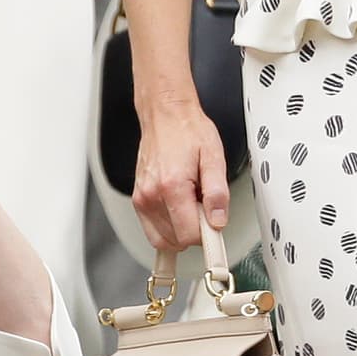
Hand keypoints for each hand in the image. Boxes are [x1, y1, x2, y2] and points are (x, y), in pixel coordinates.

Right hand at [133, 95, 229, 252]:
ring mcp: (142, 199)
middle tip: (203, 205)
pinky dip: (169, 227)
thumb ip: (217, 193)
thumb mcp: (213, 157)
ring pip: (164, 239)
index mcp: (171, 186)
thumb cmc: (187, 131)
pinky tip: (179, 207)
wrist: (165, 115)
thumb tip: (218, 221)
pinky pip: (154, 231)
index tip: (215, 226)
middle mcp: (151, 195)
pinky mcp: (138, 200)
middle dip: (194, 229)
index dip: (207, 234)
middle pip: (177, 240)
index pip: (189, 235)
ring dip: (181, 228)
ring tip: (190, 202)